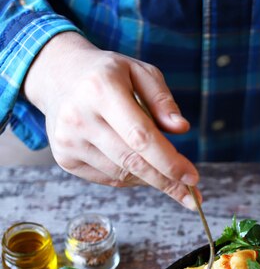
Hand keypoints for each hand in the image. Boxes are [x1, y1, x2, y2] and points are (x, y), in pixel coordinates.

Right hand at [23, 32, 198, 207]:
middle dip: (166, 181)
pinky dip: (130, 177)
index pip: (140, 136)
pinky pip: (108, 179)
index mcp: (100, 89)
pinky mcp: (65, 159)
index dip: (169, 162)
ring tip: (164, 172)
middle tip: (191, 196)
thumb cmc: (107, 74)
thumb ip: (162, 99)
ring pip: (121, 175)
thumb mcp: (139, 72)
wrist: (58, 76)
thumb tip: (181, 128)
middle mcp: (79, 117)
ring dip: (150, 179)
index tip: (192, 178)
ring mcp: (68, 141)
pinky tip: (137, 165)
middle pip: (132, 162)